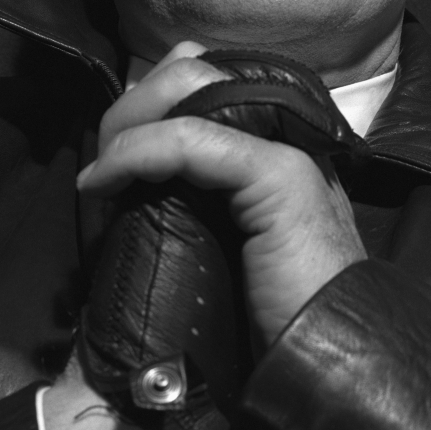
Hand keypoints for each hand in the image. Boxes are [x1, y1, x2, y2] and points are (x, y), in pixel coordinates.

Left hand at [77, 41, 367, 346]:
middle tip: (103, 171)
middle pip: (192, 76)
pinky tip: (107, 181)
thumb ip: (199, 200)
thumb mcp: (225, 242)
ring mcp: (287, 146)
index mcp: (275, 142)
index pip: (205, 82)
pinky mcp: (279, 173)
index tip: (111, 159)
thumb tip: (131, 187)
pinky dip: (138, 151)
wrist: (326, 353)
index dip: (150, 104)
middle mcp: (284, 132)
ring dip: (127, 126)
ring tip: (103, 177)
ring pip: (189, 91)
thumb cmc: (279, 309)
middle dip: (132, 110)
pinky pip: (190, 140)